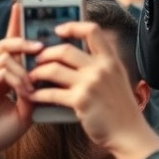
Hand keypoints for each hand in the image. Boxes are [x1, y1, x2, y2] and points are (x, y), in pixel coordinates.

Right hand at [0, 4, 41, 158]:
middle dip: (24, 39)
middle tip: (41, 45)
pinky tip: (26, 91)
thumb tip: (51, 73)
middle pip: (8, 43)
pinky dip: (17, 80)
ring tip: (35, 79)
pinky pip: (1, 73)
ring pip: (6, 56)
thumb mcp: (30, 105)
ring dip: (25, 67)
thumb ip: (39, 88)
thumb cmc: (6, 128)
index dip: (17, 24)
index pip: (13, 43)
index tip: (22, 6)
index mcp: (7, 72)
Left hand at [27, 21, 158, 158]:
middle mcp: (102, 68)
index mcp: (111, 60)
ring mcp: (91, 84)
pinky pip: (51, 93)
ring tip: (30, 78)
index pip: (92, 30)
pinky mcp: (80, 101)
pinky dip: (37, 95)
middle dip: (45, 54)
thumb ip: (100, 66)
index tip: (58, 30)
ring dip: (36, 73)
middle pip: (65, 49)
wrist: (129, 132)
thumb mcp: (116, 79)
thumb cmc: (120, 107)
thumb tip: (74, 56)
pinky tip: (32, 97)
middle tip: (36, 60)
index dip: (73, 26)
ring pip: (53, 69)